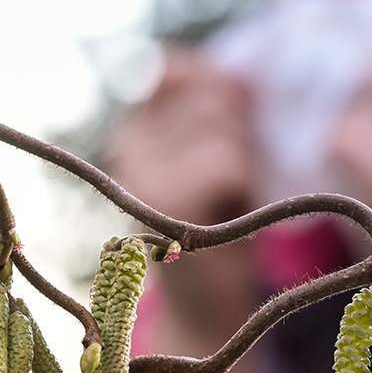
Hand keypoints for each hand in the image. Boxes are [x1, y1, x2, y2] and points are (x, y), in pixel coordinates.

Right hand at [106, 51, 261, 355]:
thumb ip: (223, 105)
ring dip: (245, 163)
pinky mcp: (157, 200)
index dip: (220, 91)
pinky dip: (241, 189)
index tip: (233, 131)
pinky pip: (223, 162)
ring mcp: (137, 170)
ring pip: (221, 127)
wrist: (207, 306)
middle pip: (212, 93)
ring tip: (229, 201)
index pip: (176, 66)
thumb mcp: (223, 150)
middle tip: (232, 184)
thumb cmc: (224, 222)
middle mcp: (127, 139)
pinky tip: (226, 215)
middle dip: (242, 132)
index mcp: (138, 122)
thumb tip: (245, 76)